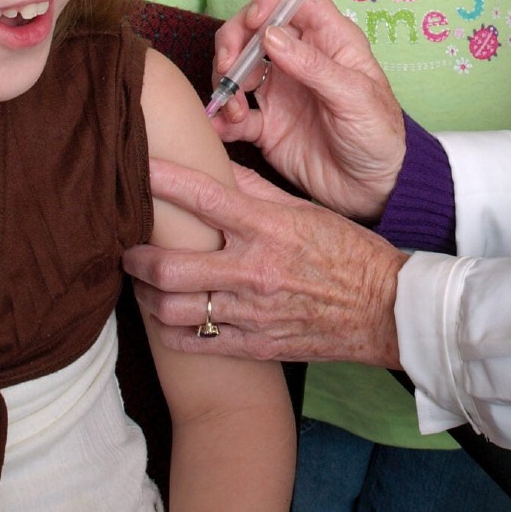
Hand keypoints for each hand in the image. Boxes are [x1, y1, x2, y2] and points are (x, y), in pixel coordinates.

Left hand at [127, 159, 406, 365]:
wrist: (384, 309)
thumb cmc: (347, 252)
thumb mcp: (306, 210)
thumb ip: (257, 190)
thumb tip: (216, 165)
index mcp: (269, 228)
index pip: (202, 197)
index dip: (161, 180)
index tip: (136, 168)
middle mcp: (255, 270)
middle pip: (171, 266)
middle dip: (136, 256)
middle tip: (125, 246)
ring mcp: (252, 313)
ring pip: (174, 309)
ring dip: (147, 296)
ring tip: (143, 283)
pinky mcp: (255, 345)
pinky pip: (195, 344)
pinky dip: (170, 332)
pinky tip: (167, 318)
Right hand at [208, 0, 405, 220]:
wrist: (373, 191)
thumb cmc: (379, 136)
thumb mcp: (356, 97)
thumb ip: (314, 66)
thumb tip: (271, 35)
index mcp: (330, 40)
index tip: (257, 22)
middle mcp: (300, 58)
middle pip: (255, 26)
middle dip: (234, 39)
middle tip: (229, 66)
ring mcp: (280, 90)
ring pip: (237, 64)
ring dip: (225, 78)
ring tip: (236, 107)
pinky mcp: (266, 124)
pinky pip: (234, 112)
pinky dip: (223, 116)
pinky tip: (226, 127)